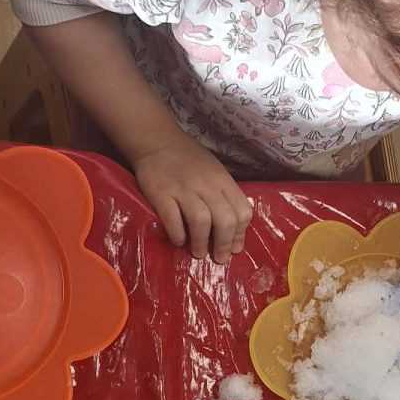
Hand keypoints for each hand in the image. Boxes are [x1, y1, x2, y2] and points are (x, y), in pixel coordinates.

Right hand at [134, 132, 252, 263]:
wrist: (157, 140)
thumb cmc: (189, 159)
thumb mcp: (215, 172)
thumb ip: (225, 196)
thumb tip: (234, 231)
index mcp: (223, 181)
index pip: (242, 211)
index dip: (240, 234)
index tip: (235, 249)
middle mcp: (206, 185)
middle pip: (224, 220)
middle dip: (224, 244)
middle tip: (219, 258)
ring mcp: (183, 189)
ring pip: (201, 221)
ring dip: (201, 243)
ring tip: (198, 253)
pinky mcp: (161, 193)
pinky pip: (172, 219)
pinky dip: (178, 234)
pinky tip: (179, 240)